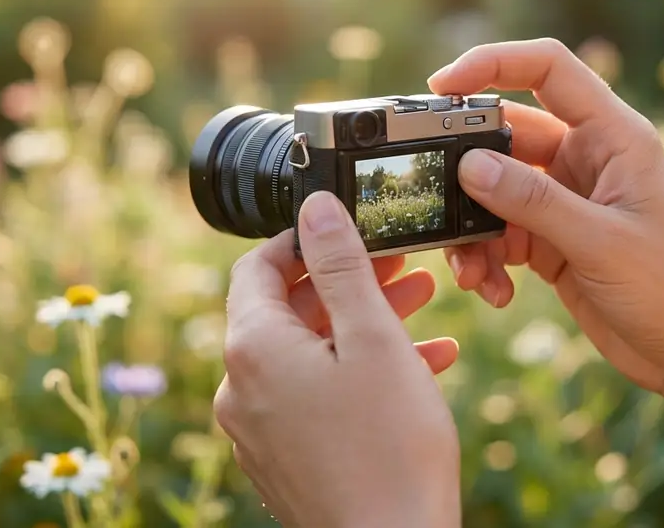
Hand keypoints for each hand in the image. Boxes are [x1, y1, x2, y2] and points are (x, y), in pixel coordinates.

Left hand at [214, 191, 461, 527]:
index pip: (256, 266)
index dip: (304, 239)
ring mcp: (259, 428)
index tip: (352, 229)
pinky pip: (314, 395)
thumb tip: (315, 206)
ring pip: (308, 352)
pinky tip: (423, 363)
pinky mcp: (283, 458)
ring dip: (362, 323)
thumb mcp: (373, 339)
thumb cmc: (389, 450)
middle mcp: (241, 388)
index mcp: (253, 349)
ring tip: (422, 304)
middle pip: (287, 310)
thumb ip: (342, 266)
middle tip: (402, 265)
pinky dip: (358, 371)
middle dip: (348, 281)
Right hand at [431, 38, 663, 392]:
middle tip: (435, 194)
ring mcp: (567, 199)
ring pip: (495, 190)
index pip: (548, 69)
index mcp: (613, 136)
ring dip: (473, 227)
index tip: (440, 87)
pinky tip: (495, 291)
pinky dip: (487, 258)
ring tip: (470, 270)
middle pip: (507, 135)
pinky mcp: (553, 239)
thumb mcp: (599, 242)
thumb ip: (533, 201)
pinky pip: (501, 232)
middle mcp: (587, 158)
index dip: (493, 63)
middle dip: (466, 167)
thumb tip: (468, 165)